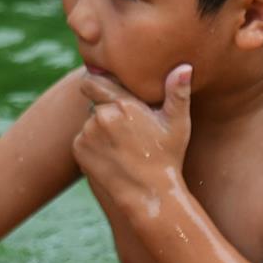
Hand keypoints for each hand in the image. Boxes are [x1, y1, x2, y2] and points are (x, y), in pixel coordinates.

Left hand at [72, 65, 192, 200]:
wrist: (149, 195)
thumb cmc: (168, 158)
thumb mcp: (178, 125)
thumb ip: (178, 93)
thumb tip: (184, 66)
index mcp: (122, 105)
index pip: (94, 80)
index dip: (98, 82)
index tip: (106, 87)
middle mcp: (100, 116)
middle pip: (95, 102)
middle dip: (107, 109)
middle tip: (126, 128)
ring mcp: (87, 134)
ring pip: (90, 121)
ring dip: (101, 127)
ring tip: (122, 145)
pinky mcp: (78, 150)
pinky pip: (82, 138)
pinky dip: (92, 143)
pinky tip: (113, 155)